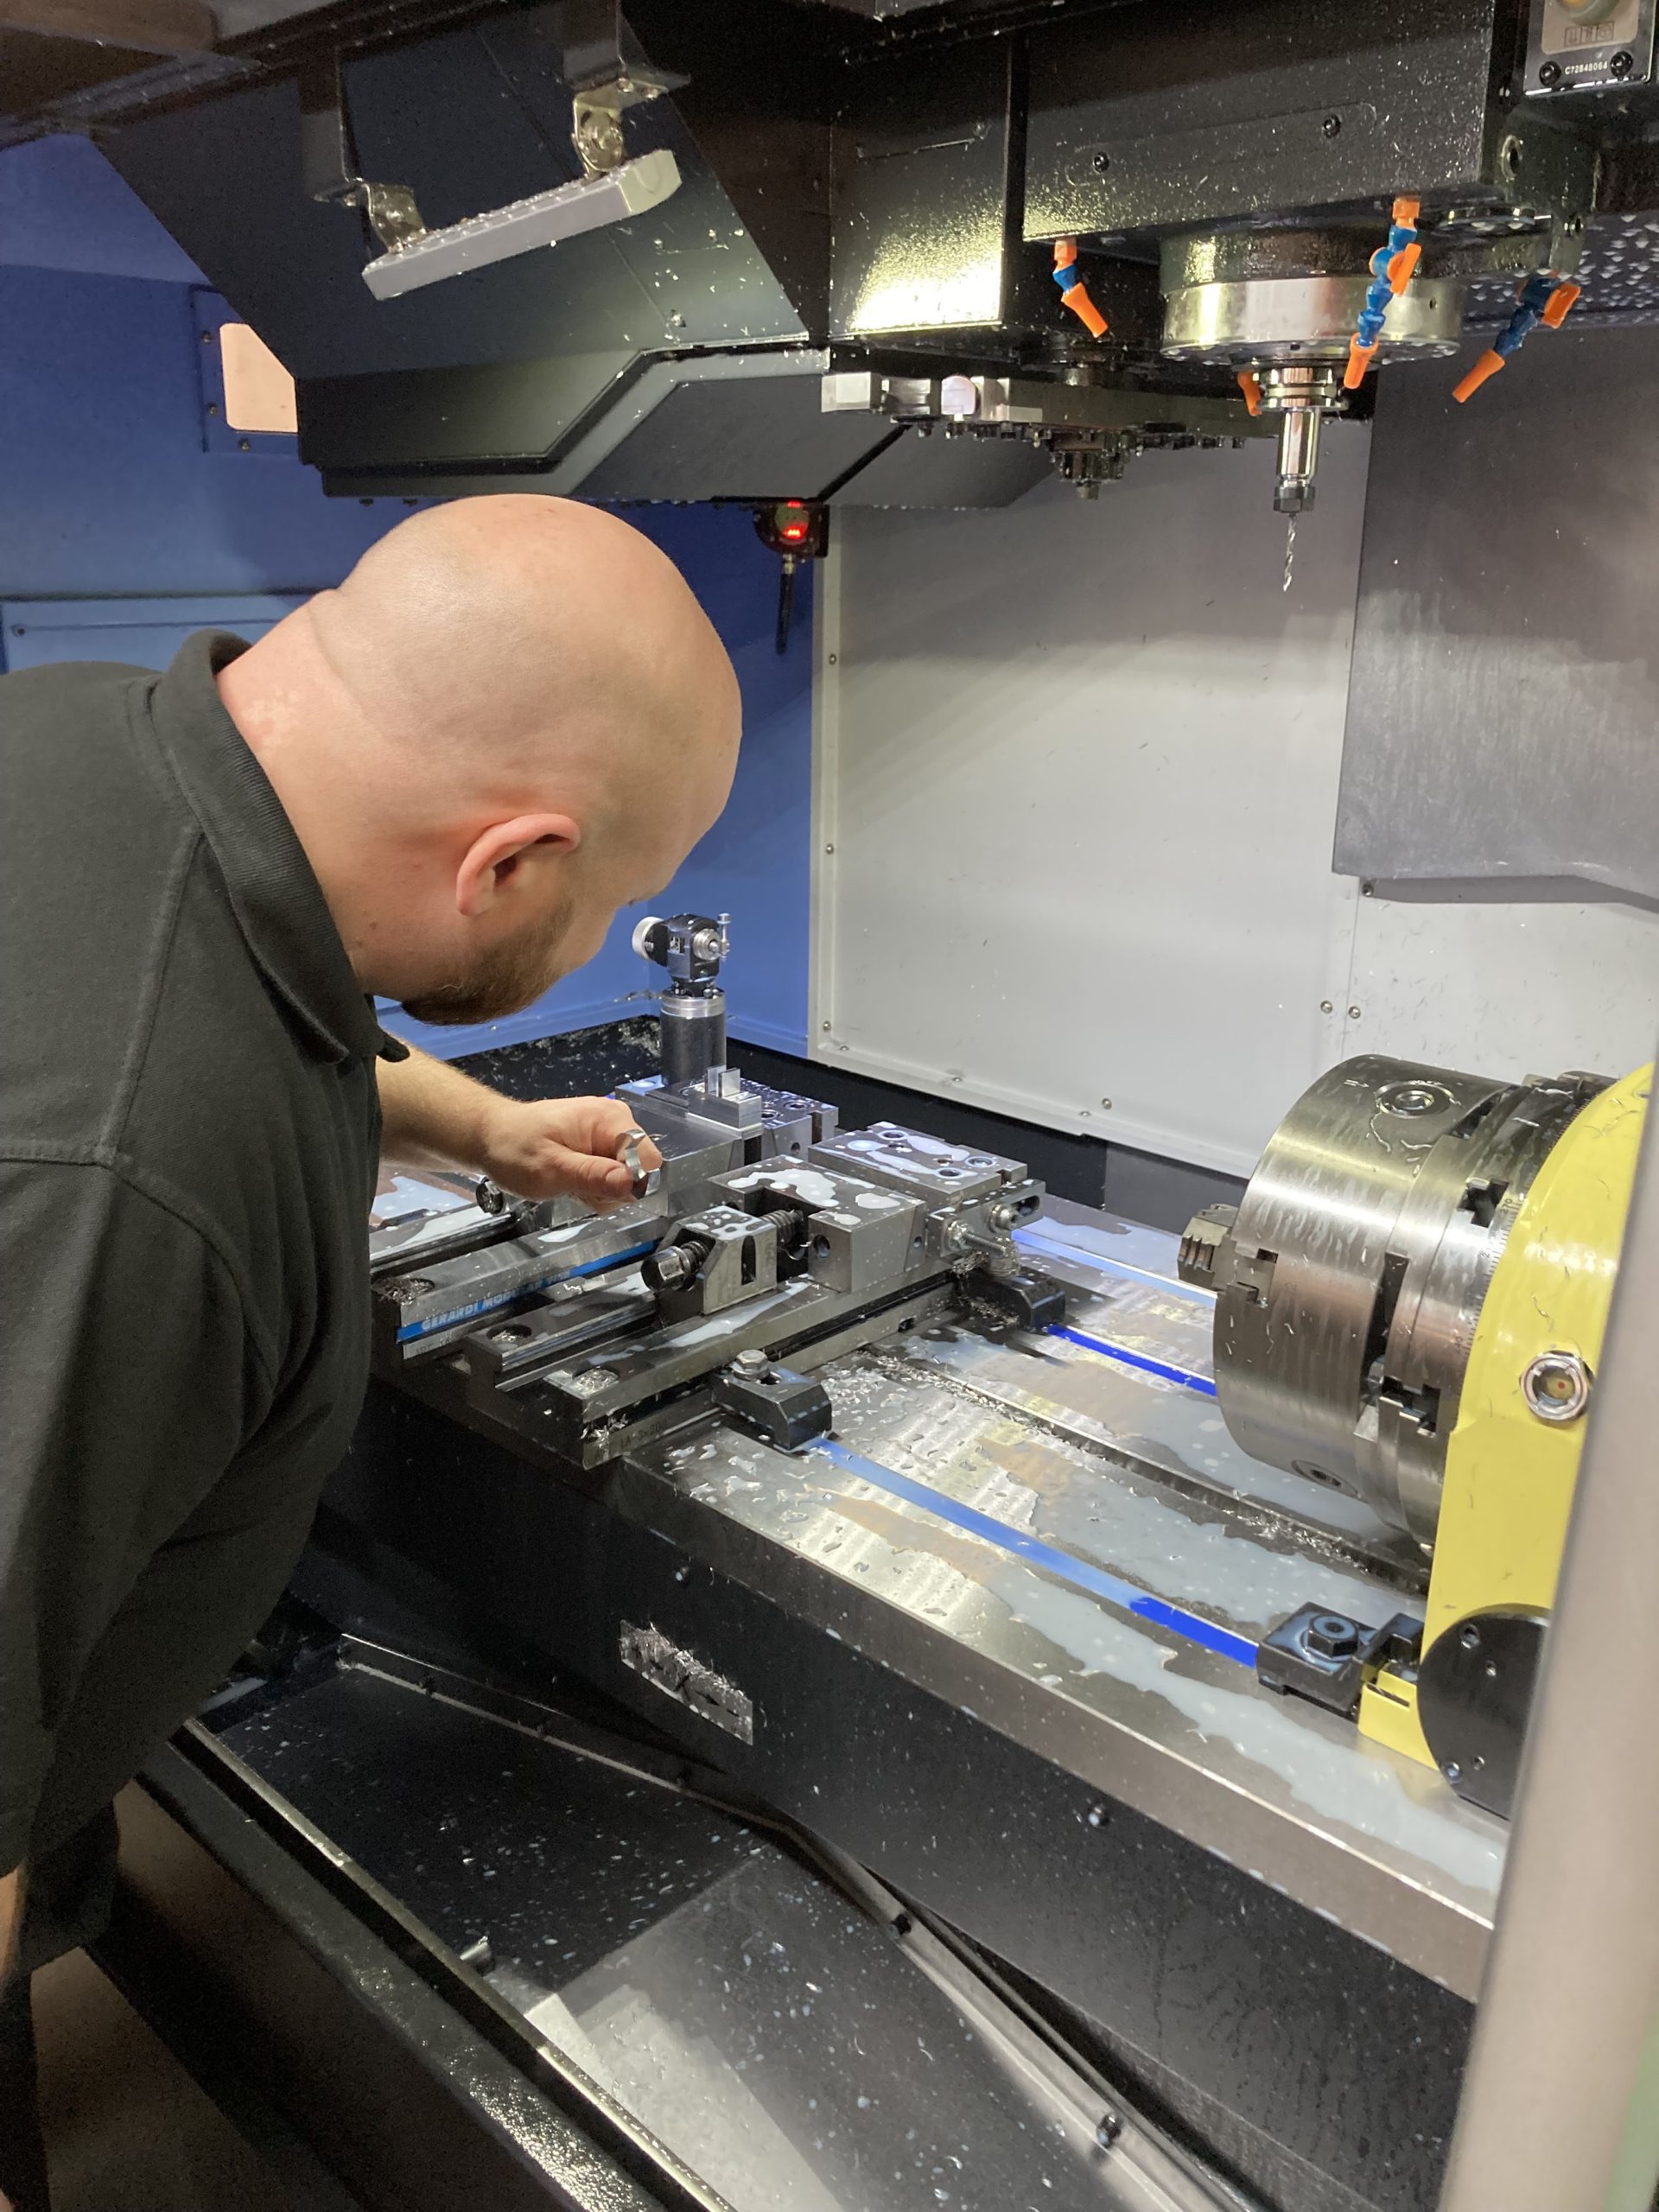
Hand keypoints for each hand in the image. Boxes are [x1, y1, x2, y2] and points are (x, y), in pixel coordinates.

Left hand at [479, 1096, 661, 1210]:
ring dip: (599, 1189)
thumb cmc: (514, 1148)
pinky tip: (571, 1180)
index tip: (597, 1187)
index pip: (649, 1159)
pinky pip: (612, 1175)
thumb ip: (595, 1176)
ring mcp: (608, 1133)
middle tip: (574, 1184)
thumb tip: (633, 1185)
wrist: (491, 1136)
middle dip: (609, 1188)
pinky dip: (593, 1185)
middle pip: (639, 1171)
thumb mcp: (552, 1169)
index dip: (629, 1182)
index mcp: (609, 1119)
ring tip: (568, 1180)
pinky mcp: (600, 1145)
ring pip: (625, 1178)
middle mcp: (616, 1121)